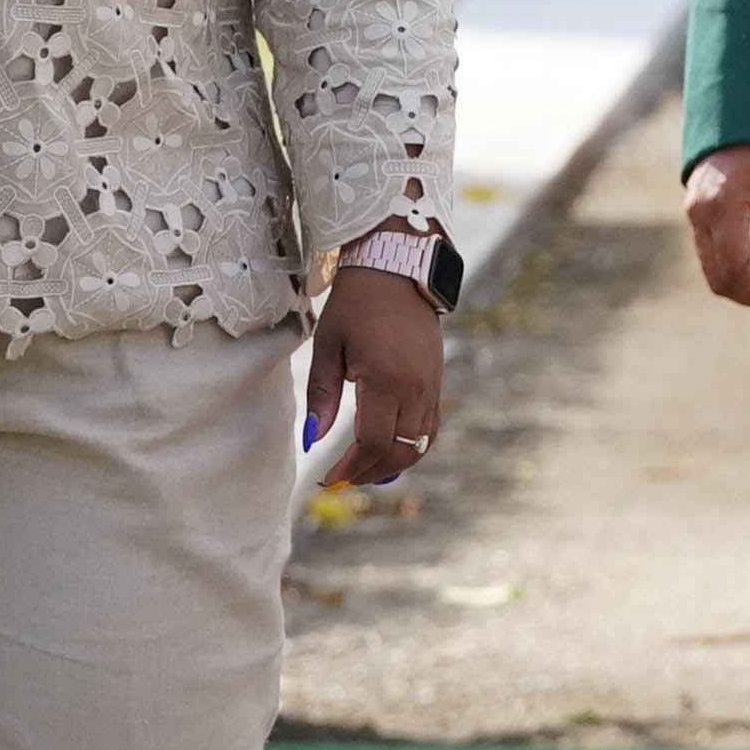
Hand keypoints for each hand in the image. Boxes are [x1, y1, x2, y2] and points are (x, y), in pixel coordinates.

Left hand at [306, 265, 448, 491]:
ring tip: (364, 470)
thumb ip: (321, 396)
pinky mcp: (437, 382)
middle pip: (400, 453)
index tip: (328, 476)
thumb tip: (312, 441)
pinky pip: (430, 427)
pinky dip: (412, 446)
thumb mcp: (328, 346)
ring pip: (420, 445)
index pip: (373, 444)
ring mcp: (431, 386)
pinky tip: (390, 451)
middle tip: (342, 479)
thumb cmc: (356, 304)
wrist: (398, 270)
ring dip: (393, 464)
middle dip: (370, 473)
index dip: (350, 468)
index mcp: (386, 380)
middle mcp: (416, 389)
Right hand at [682, 146, 749, 307]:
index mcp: (722, 205)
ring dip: (749, 286)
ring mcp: (693, 219)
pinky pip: (712, 259)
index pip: (735, 268)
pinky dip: (738, 271)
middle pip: (721, 278)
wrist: (733, 121)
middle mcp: (700, 215)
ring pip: (714, 273)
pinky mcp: (696, 220)